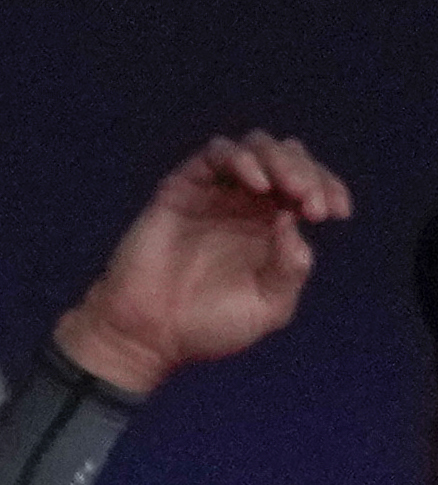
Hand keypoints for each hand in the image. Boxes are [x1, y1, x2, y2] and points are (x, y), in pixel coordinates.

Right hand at [57, 131, 350, 395]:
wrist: (147, 336)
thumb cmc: (206, 328)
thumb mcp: (269, 307)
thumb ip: (290, 267)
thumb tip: (292, 219)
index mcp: (270, 225)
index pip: (308, 185)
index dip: (329, 188)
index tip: (336, 214)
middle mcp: (244, 203)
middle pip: (287, 157)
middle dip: (308, 172)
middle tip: (311, 203)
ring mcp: (212, 194)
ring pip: (255, 147)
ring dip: (280, 160)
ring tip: (288, 190)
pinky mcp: (180, 190)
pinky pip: (215, 154)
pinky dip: (241, 159)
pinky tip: (258, 185)